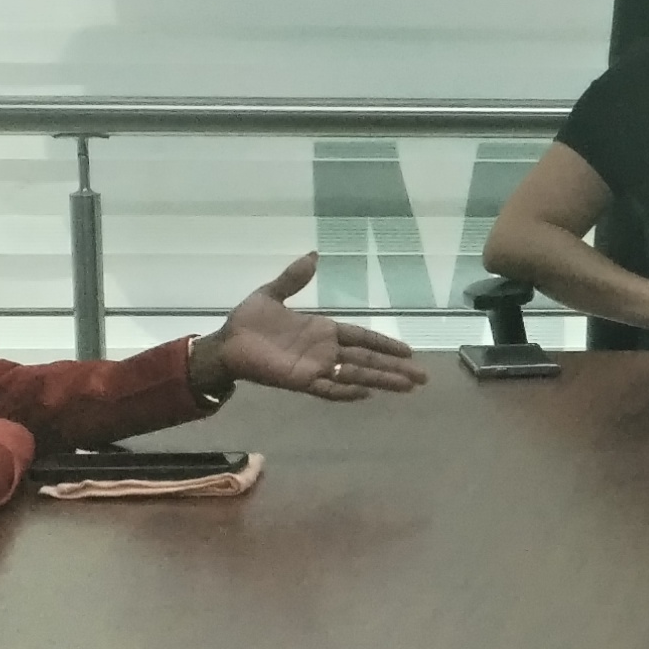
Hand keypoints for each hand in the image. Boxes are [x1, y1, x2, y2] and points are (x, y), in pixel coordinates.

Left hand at [193, 254, 426, 402]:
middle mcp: (325, 351)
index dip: (385, 344)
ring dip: (381, 380)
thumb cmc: (248, 322)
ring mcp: (315, 368)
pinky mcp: (301, 381)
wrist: (225, 343)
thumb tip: (314, 255)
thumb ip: (294, 278)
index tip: (409, 351)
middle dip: (395, 368)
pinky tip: (367, 393)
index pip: (362, 337)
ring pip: (356, 374)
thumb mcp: (272, 294)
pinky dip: (347, 390)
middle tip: (423, 377)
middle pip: (368, 359)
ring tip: (407, 387)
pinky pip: (328, 389)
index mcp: (323, 330)